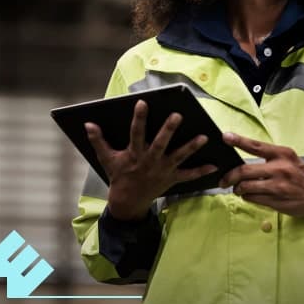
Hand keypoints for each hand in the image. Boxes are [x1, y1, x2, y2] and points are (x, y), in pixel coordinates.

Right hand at [85, 101, 217, 220]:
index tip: (143, 102)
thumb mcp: (106, 158)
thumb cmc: (118, 175)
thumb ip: (98, 140)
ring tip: (204, 136)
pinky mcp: (172, 178)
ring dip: (191, 147)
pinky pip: (188, 175)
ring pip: (179, 157)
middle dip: (168, 130)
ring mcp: (162, 170)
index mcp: (134, 154)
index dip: (139, 118)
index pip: (136, 133)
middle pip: (160, 144)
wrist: (128, 201)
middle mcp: (150, 161)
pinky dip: (201, 171)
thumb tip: (88, 123)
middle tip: (178, 115)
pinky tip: (215, 165)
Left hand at [219, 133, 303, 224]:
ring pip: (245, 187)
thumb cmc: (302, 176)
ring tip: (239, 189)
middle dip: (228, 177)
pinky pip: (252, 199)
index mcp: (282, 154)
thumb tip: (243, 160)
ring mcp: (277, 186)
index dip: (238, 140)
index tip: (225, 136)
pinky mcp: (276, 201)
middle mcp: (280, 168)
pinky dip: (247, 197)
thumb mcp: (290, 160)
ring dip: (238, 189)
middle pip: (243, 171)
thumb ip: (269, 158)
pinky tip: (251, 195)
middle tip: (223, 180)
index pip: (255, 146)